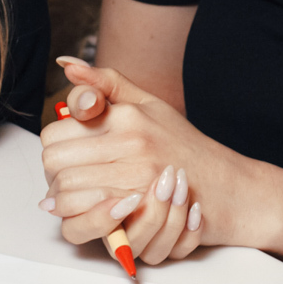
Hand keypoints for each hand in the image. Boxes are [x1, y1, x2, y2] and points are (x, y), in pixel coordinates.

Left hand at [40, 57, 257, 262]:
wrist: (228, 186)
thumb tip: (64, 62)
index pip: (54, 134)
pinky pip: (86, 221)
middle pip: (53, 165)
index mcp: (126, 116)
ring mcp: (136, 180)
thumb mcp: (148, 103)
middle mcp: (130, 144)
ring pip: (64, 194)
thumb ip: (105, 82)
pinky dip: (82, 221)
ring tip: (79, 198)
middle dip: (55, 175)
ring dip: (64, 201)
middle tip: (71, 179)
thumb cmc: (185, 145)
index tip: (68, 155)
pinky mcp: (141, 214)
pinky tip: (92, 215)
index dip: (54, 148)